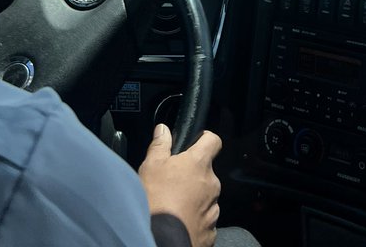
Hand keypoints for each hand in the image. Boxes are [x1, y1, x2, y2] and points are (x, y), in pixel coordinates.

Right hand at [139, 124, 220, 246]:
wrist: (161, 240)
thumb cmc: (157, 201)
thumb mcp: (151, 166)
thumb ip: (160, 145)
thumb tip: (163, 129)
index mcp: (199, 163)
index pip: (213, 141)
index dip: (205, 138)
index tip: (196, 141)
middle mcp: (212, 184)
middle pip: (206, 172)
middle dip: (193, 175)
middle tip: (174, 182)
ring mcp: (213, 209)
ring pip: (206, 197)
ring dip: (195, 198)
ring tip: (174, 205)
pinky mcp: (211, 231)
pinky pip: (205, 219)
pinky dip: (195, 219)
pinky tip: (180, 221)